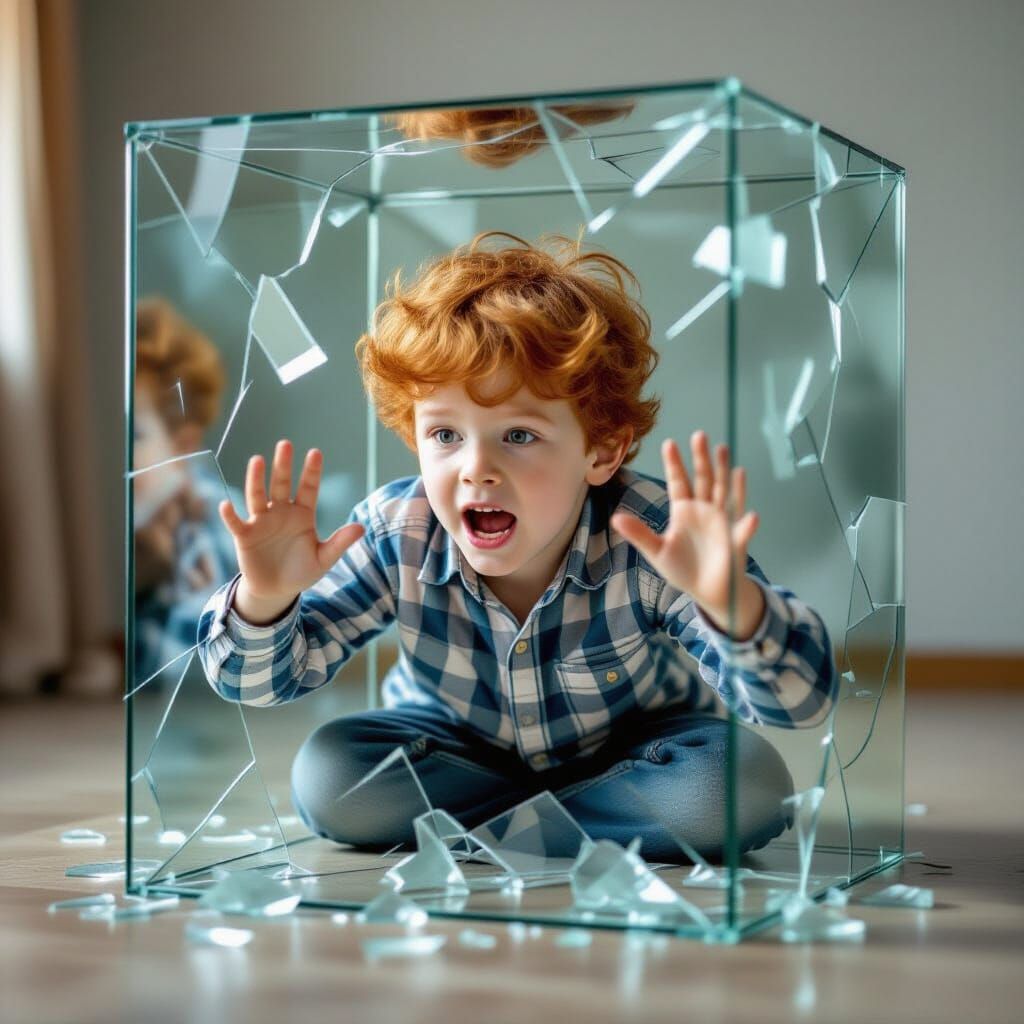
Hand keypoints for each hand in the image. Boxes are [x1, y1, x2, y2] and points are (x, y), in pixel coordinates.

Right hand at [219, 440, 363, 622]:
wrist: (277, 590)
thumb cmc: (301, 571)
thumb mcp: (324, 559)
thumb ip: (340, 543)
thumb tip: (361, 528)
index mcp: (303, 514)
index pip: (308, 488)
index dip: (311, 472)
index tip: (315, 452)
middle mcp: (281, 512)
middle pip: (282, 484)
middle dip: (283, 465)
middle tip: (285, 444)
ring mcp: (261, 522)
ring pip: (257, 496)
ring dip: (256, 479)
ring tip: (257, 460)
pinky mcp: (245, 536)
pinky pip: (236, 523)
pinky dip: (230, 515)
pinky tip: (226, 504)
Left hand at [611, 431, 763, 638]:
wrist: (706, 589)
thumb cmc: (682, 568)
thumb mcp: (656, 551)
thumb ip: (639, 534)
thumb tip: (615, 519)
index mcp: (684, 510)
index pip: (678, 482)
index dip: (674, 464)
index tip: (669, 443)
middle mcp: (704, 510)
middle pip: (703, 479)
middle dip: (701, 458)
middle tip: (699, 434)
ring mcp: (722, 522)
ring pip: (724, 492)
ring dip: (725, 473)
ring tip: (724, 450)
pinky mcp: (735, 540)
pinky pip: (742, 531)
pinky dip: (746, 524)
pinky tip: (751, 515)